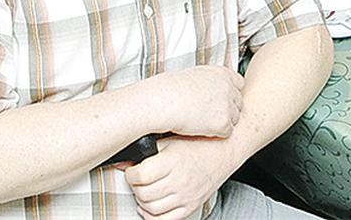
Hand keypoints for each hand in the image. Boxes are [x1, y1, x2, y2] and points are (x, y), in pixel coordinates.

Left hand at [124, 136, 239, 219]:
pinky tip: (151, 207)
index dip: (130, 174)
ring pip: (152, 209)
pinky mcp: (191, 206)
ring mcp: (186, 196)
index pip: (140, 176)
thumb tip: (125, 161)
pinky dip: (152, 217)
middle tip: (137, 180)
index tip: (131, 170)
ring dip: (142, 202)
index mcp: (173, 161)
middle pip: (144, 194)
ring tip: (144, 191)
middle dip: (135, 187)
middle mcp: (180, 181)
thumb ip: (148, 150)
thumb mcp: (172, 139)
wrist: (225, 151)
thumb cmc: (200, 143)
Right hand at [147, 65, 242, 137]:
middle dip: (228, 110)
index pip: (239, 83)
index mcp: (221, 73)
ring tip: (203, 121)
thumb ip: (210, 81)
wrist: (163, 101)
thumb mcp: (195, 75)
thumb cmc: (170, 89)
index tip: (221, 99)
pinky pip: (227, 132)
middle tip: (210, 114)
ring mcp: (227, 105)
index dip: (231, 93)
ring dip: (222, 122)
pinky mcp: (223, 123)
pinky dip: (216, 134)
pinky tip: (202, 128)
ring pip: (234, 119)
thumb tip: (212, 90)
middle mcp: (228, 87)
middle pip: (239, 103)